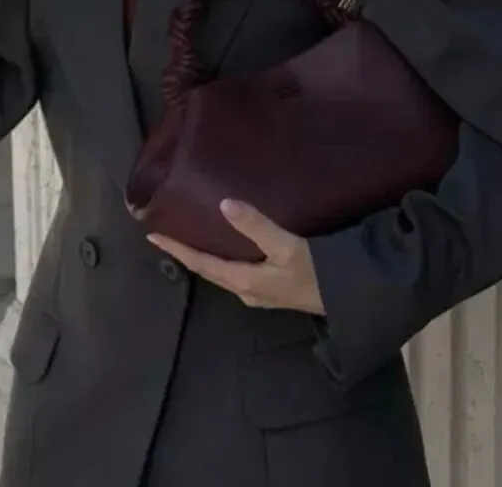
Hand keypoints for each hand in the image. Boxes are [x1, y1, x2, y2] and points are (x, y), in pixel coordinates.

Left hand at [148, 200, 325, 315]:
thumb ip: (256, 226)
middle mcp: (246, 291)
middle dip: (186, 254)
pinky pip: (236, 274)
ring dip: (205, 259)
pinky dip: (223, 261)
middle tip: (167, 236)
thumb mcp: (287, 246)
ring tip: (192, 240)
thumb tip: (224, 204)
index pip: (201, 263)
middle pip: (208, 271)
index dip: (176, 249)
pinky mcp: (272, 291)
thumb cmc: (318, 272)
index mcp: (244, 280)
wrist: (349, 297)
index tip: (152, 235)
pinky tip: (229, 250)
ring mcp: (259, 294)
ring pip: (222, 274)